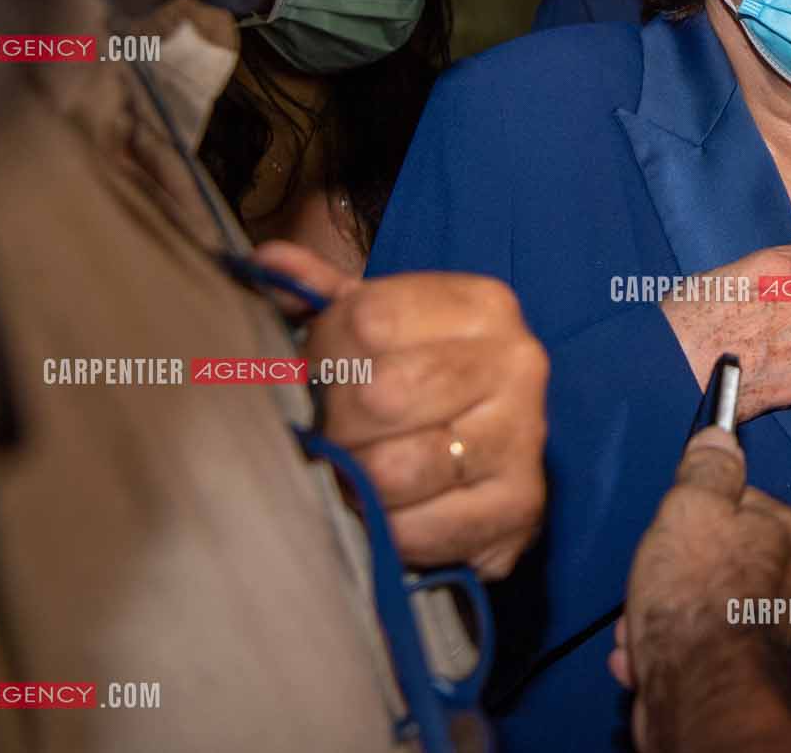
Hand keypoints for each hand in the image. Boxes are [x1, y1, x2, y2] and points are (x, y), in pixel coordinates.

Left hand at [250, 241, 548, 578]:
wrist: (500, 458)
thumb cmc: (427, 385)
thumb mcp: (383, 331)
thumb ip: (324, 296)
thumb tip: (267, 261)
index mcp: (481, 304)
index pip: (368, 319)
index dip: (321, 354)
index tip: (317, 375)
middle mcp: (516, 360)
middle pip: (380, 393)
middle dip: (336, 424)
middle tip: (330, 434)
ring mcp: (523, 434)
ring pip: (395, 468)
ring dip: (355, 481)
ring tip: (354, 473)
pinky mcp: (520, 505)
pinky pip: (417, 528)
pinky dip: (385, 529)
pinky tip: (386, 513)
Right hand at [611, 429, 790, 752]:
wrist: (699, 694)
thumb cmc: (697, 600)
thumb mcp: (691, 507)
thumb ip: (707, 469)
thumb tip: (718, 439)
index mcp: (788, 533)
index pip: (736, 502)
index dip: (690, 515)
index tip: (670, 529)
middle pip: (712, 559)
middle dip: (669, 574)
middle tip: (652, 583)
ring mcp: (770, 634)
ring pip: (696, 607)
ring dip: (656, 618)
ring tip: (643, 629)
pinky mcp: (743, 676)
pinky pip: (692, 650)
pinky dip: (663, 655)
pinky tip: (648, 660)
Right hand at [660, 242, 790, 421]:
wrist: (670, 375)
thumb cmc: (680, 324)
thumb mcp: (717, 279)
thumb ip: (757, 280)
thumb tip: (766, 290)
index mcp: (779, 269)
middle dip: (789, 314)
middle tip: (753, 329)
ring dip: (784, 345)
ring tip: (746, 356)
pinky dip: (781, 374)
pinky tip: (752, 376)